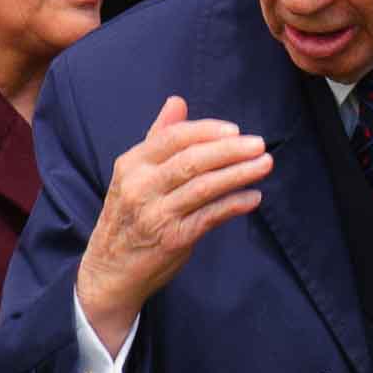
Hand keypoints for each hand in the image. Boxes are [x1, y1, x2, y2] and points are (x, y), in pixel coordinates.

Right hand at [76, 95, 271, 351]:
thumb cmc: (127, 216)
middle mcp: (140, 187)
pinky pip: (209, 217)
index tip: (236, 130)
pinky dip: (233, 205)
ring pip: (204, 187)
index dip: (207, 131)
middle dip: (230, 150)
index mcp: (131, 165)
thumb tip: (177, 101)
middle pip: (192, 161)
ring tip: (264, 165)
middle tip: (259, 144)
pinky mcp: (172, 239)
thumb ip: (158, 137)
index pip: (173, 138)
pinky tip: (252, 198)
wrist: (109, 271)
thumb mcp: (133, 174)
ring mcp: (156, 214)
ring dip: (238, 174)